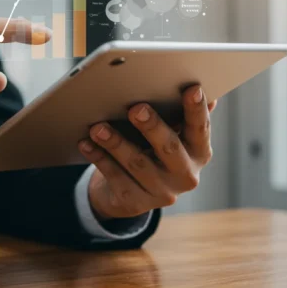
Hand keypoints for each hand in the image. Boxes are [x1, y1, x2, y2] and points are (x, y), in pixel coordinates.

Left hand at [78, 86, 216, 219]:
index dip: (197, 109)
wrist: (132, 192)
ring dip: (116, 143)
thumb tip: (196, 85)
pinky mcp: (135, 202)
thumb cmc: (153, 150)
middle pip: (169, 147)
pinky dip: (99, 158)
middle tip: (136, 108)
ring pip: (137, 164)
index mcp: (199, 152)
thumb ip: (180, 112)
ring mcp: (161, 192)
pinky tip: (86, 143)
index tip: (192, 88)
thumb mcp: (171, 133)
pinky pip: (114, 177)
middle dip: (152, 127)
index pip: (200, 128)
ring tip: (98, 127)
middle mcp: (185, 175)